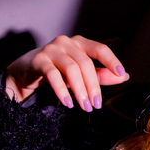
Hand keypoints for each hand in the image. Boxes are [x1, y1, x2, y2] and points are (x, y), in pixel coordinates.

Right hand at [5, 34, 127, 108]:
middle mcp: (66, 42)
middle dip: (93, 86)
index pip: (100, 49)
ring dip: (80, 90)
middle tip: (96, 104)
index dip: (111, 61)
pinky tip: (68, 103)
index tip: (121, 73)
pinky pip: (53, 75)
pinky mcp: (39, 60)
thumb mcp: (81, 74)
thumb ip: (101, 74)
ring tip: (84, 106)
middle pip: (85, 63)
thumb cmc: (56, 70)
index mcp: (80, 43)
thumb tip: (123, 77)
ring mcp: (51, 49)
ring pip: (71, 69)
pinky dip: (62, 90)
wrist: (26, 72)